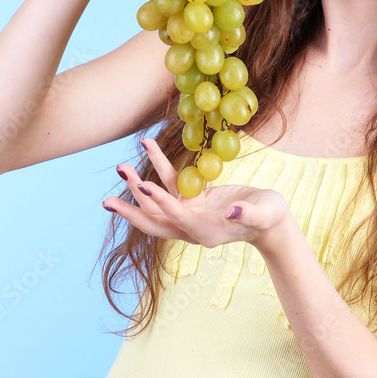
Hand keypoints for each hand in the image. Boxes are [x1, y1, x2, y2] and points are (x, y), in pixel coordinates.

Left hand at [102, 136, 289, 251]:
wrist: (268, 221)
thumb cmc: (270, 217)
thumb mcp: (265, 214)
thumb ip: (249, 214)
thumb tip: (233, 211)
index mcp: (207, 233)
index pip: (180, 219)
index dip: (163, 204)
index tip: (146, 187)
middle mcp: (191, 228)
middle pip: (155, 222)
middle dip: (132, 211)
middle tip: (106, 202)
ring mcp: (187, 215)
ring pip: (156, 202)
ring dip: (137, 186)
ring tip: (121, 166)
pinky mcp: (190, 201)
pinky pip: (169, 181)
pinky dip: (157, 165)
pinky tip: (146, 144)